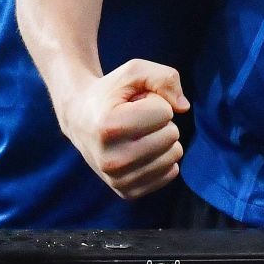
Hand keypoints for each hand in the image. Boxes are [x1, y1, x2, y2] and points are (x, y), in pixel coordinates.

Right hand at [54, 60, 189, 199]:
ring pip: (174, 156)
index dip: (155, 101)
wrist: (79, 119)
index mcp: (109, 127)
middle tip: (136, 118)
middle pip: (172, 135)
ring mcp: (118, 180)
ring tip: (137, 133)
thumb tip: (183, 107)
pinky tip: (140, 149)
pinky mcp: (126, 192)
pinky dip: (162, 158)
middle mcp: (111, 159)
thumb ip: (165, 77)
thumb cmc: (111, 93)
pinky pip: (170, 174)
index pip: (165, 112)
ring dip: (161, 139)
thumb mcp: (134, 70)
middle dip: (160, 121)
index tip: (133, 103)